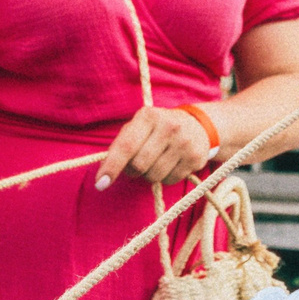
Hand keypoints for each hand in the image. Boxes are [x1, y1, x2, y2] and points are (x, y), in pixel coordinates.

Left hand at [95, 106, 213, 189]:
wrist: (197, 125)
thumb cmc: (157, 129)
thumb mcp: (139, 127)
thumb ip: (121, 146)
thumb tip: (104, 176)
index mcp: (148, 116)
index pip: (126, 146)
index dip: (112, 166)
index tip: (100, 184)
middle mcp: (168, 126)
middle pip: (139, 165)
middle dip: (133, 171)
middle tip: (137, 165)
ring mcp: (184, 142)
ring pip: (154, 176)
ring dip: (149, 175)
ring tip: (156, 161)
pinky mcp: (196, 158)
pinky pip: (170, 181)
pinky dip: (165, 178)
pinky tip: (170, 164)